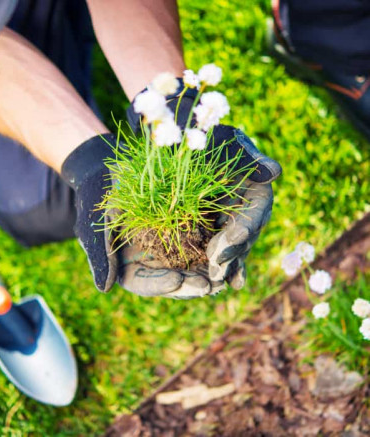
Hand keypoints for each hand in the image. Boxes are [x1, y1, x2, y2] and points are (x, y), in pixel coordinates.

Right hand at [60, 134, 224, 297]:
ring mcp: (168, 245)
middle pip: (172, 280)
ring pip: (189, 266)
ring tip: (223, 278)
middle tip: (208, 286)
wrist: (109, 169)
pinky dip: (213, 248)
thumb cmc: (98, 195)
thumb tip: (104, 288)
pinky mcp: (183, 228)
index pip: (143, 283)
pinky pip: (200, 242)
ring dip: (206, 272)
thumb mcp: (97, 222)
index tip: (176, 281)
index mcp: (126, 263)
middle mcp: (150, 259)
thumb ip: (101, 254)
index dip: (159, 285)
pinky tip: (228, 251)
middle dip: (190, 284)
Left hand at [205, 126, 280, 287]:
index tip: (235, 238)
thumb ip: (248, 155)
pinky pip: (217, 250)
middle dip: (232, 253)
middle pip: (245, 235)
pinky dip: (216, 265)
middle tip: (217, 268)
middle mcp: (246, 208)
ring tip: (215, 281)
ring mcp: (230, 221)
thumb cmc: (206, 135)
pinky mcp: (212, 229)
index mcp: (255, 187)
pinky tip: (210, 282)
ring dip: (225, 265)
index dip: (247, 224)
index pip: (257, 210)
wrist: (183, 142)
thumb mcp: (225, 140)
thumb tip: (275, 171)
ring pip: (233, 248)